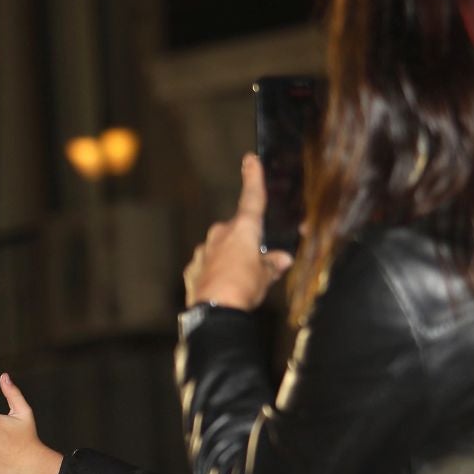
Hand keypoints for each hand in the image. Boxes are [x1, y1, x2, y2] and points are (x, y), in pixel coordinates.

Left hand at [184, 155, 294, 310]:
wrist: (213, 313)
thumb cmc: (243, 289)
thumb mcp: (266, 277)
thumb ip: (273, 264)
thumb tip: (281, 260)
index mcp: (242, 229)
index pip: (252, 198)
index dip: (253, 178)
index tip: (249, 160)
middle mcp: (220, 234)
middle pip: (236, 230)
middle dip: (246, 242)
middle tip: (257, 262)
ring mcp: (203, 251)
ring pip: (221, 247)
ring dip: (230, 258)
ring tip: (240, 280)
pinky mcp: (192, 268)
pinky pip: (207, 265)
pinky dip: (215, 272)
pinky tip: (222, 287)